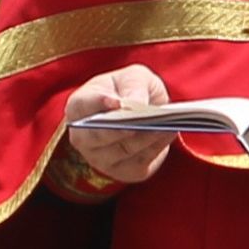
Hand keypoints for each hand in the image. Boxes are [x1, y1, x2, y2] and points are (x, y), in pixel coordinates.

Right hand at [59, 65, 176, 188]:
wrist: (139, 116)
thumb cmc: (129, 91)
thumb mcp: (133, 77)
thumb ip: (133, 85)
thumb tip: (136, 103)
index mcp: (80, 107)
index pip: (82, 105)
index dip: (98, 103)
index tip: (116, 102)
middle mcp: (83, 137)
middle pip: (97, 136)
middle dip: (119, 129)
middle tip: (137, 121)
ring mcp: (100, 158)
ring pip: (123, 150)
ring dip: (144, 137)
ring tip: (163, 125)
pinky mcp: (123, 171)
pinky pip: (140, 161)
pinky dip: (155, 147)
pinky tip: (168, 133)